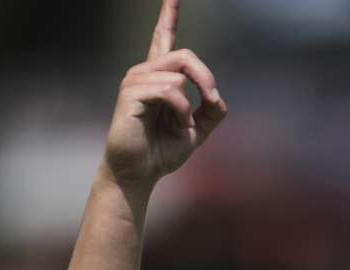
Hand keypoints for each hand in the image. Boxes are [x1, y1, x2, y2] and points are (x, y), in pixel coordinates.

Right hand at [102, 0, 227, 190]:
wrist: (139, 173)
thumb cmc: (161, 152)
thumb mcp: (196, 131)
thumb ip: (210, 112)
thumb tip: (217, 97)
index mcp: (159, 76)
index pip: (163, 36)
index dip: (168, 13)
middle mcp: (145, 72)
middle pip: (185, 55)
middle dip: (205, 78)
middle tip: (211, 101)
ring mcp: (136, 80)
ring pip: (179, 74)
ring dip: (190, 104)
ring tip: (182, 125)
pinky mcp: (131, 93)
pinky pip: (170, 90)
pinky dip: (181, 111)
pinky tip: (176, 125)